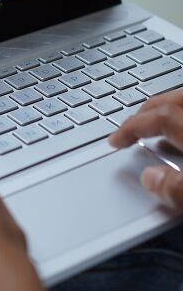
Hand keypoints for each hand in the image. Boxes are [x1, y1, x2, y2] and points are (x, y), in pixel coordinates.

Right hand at [109, 89, 182, 207]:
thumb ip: (177, 190)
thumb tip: (150, 179)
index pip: (160, 119)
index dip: (131, 127)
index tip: (115, 141)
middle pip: (175, 100)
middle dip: (147, 110)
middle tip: (130, 125)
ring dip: (169, 110)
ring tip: (157, 128)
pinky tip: (182, 138)